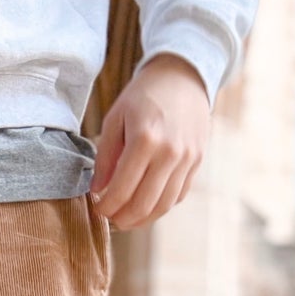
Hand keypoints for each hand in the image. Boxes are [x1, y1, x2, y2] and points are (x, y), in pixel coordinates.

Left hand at [91, 54, 210, 229]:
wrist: (183, 77)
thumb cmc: (143, 96)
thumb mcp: (115, 118)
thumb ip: (104, 157)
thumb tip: (98, 191)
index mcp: (145, 139)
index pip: (122, 191)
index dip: (106, 207)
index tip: (97, 208)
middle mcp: (170, 152)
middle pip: (143, 205)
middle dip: (122, 219)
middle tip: (110, 218)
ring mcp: (187, 159)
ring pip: (163, 206)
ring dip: (141, 219)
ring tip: (126, 217)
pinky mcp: (197, 161)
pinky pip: (177, 196)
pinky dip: (160, 206)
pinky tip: (145, 204)